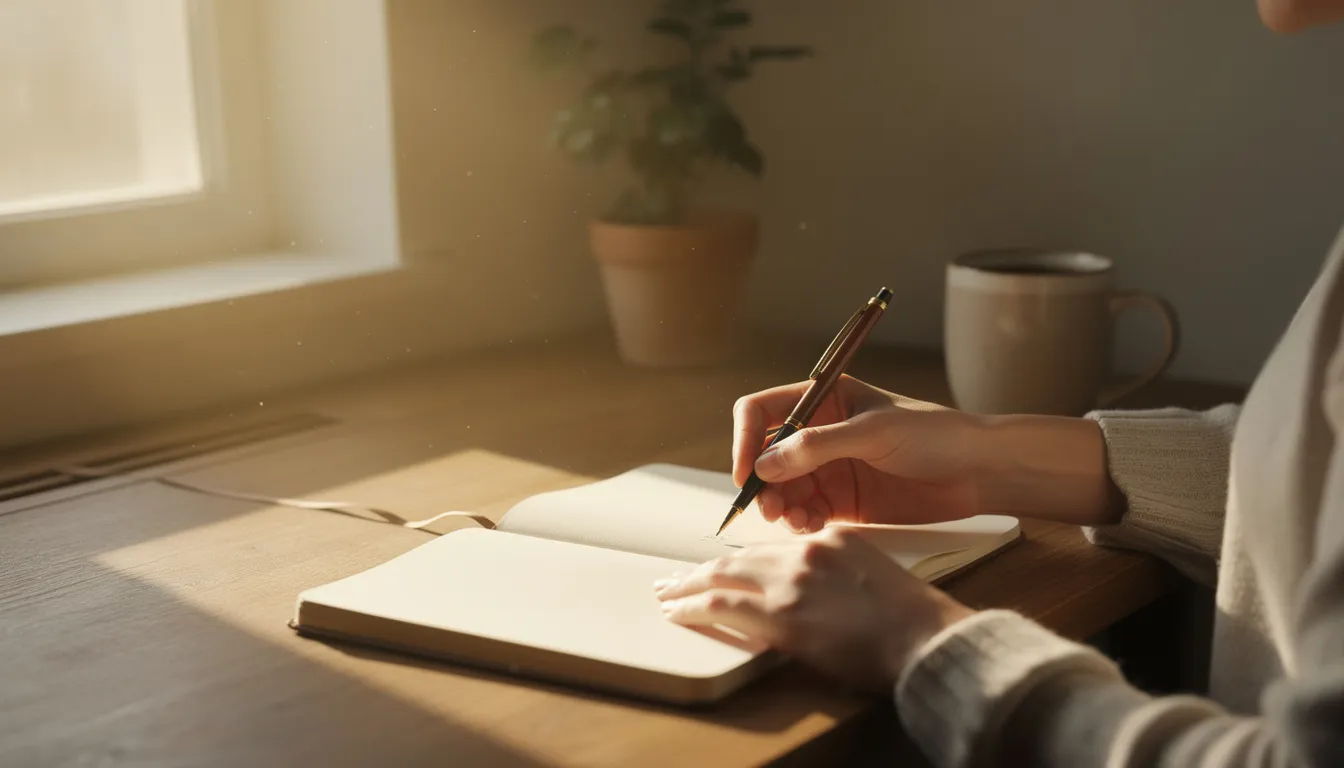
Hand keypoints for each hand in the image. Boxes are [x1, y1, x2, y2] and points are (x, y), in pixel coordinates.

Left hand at [654, 527, 972, 691]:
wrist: (926, 638)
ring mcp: (791, 581)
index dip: (739, 561)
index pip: (770, 547)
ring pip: (721, 577)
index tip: (719, 569)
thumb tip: (807, 596)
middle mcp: (805, 551)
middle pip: (739, 558)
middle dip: (702, 570)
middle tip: (676, 579)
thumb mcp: (873, 574)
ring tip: (666, 594)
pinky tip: (677, 612)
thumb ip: (835, 574)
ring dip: (687, 587)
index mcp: (830, 538)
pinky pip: (723, 605)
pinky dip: (693, 607)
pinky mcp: (782, 614)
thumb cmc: (912, 620)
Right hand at [733, 376, 986, 531]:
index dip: (746, 439)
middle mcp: (818, 433)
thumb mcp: (874, 432)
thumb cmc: (935, 435)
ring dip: (779, 506)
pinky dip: (800, 522)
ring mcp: (829, 469)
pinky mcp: (843, 502)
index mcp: (823, 399)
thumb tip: (764, 465)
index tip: (747, 472)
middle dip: (761, 482)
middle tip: (770, 508)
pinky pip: (806, 513)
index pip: (762, 411)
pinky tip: (810, 528)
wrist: (979, 472)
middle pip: (765, 456)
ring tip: (793, 521)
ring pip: (781, 489)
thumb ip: (818, 446)